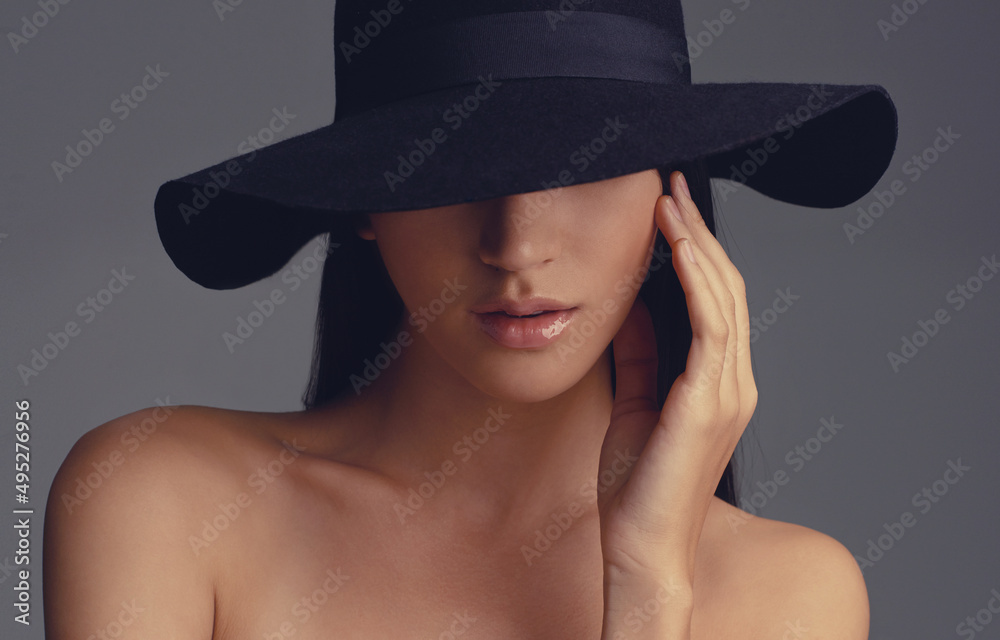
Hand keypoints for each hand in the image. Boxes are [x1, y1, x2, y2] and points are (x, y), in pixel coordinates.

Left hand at [597, 171, 757, 585]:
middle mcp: (734, 383)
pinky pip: (710, 329)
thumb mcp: (634, 402)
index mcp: (718, 383)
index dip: (697, 251)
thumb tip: (632, 305)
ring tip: (669, 203)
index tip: (669, 211)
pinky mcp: (708, 404)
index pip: (715, 300)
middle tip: (670, 188)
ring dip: (696, 245)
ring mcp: (728, 393)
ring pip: (722, 299)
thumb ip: (641, 354)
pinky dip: (697, 283)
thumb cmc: (637, 485)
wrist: (641, 546)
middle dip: (698, 233)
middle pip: (725, 289)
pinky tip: (679, 249)